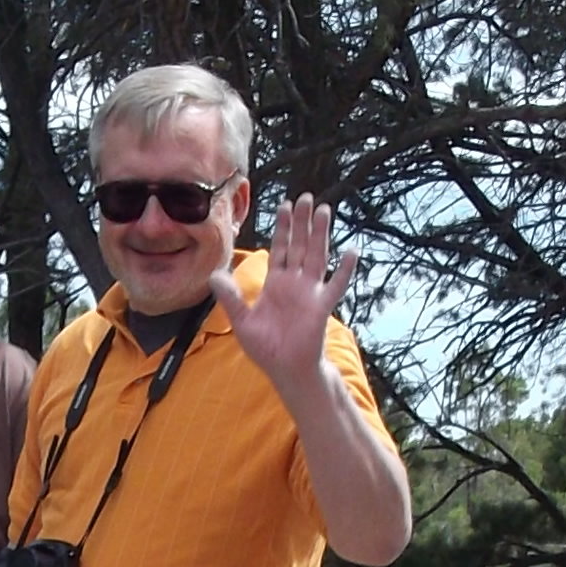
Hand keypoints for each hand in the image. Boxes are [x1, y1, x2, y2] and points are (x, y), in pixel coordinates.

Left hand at [217, 191, 353, 391]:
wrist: (285, 370)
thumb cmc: (265, 348)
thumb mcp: (241, 320)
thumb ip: (230, 297)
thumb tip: (214, 275)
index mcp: (276, 283)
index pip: (280, 248)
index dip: (282, 228)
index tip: (285, 205)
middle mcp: (295, 283)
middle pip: (299, 245)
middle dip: (301, 222)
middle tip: (305, 197)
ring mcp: (310, 292)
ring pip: (316, 256)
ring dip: (320, 234)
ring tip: (324, 210)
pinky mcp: (321, 306)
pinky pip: (335, 285)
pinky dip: (344, 270)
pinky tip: (351, 252)